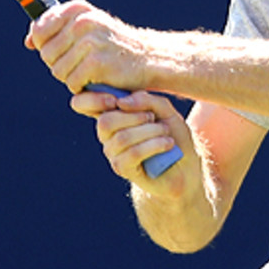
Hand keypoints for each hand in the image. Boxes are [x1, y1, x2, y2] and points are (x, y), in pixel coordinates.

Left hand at [24, 0, 149, 92]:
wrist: (148, 58)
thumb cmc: (113, 45)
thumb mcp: (87, 28)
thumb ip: (56, 30)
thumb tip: (28, 41)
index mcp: (77, 10)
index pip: (39, 30)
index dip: (45, 46)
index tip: (62, 51)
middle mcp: (82, 22)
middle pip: (46, 54)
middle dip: (59, 65)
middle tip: (79, 65)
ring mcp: (89, 42)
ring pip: (57, 71)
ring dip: (70, 78)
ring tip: (89, 72)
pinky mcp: (96, 63)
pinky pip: (71, 82)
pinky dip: (81, 87)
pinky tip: (96, 80)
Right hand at [71, 89, 193, 195]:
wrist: (185, 166)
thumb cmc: (172, 134)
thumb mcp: (164, 110)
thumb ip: (145, 100)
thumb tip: (122, 102)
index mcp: (112, 113)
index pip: (83, 104)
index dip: (92, 99)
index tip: (116, 100)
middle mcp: (107, 133)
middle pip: (106, 121)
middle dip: (135, 116)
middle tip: (154, 118)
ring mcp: (112, 152)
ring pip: (123, 138)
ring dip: (150, 132)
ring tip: (166, 133)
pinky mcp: (122, 169)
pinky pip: (133, 154)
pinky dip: (154, 145)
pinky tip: (168, 144)